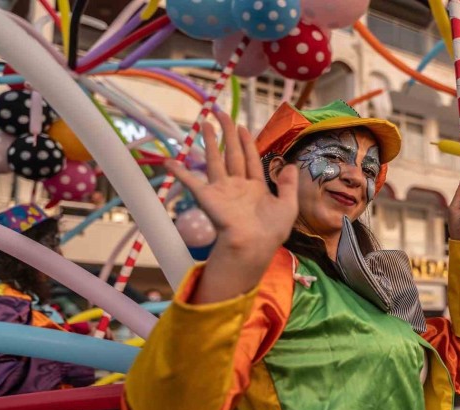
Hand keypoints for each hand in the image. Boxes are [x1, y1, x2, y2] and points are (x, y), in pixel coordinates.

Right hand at [166, 112, 298, 302]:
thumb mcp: (288, 205)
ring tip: (205, 123)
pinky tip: (169, 161)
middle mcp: (237, 186)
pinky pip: (192, 181)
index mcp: (255, 187)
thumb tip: (290, 165)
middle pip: (232, 153)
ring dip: (210, 142)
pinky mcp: (208, 197)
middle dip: (228, 133)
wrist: (253, 245)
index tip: (242, 126)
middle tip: (222, 113)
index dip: (246, 142)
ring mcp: (222, 190)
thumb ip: (288, 185)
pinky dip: (180, 172)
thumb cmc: (271, 230)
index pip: (251, 158)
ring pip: (215, 159)